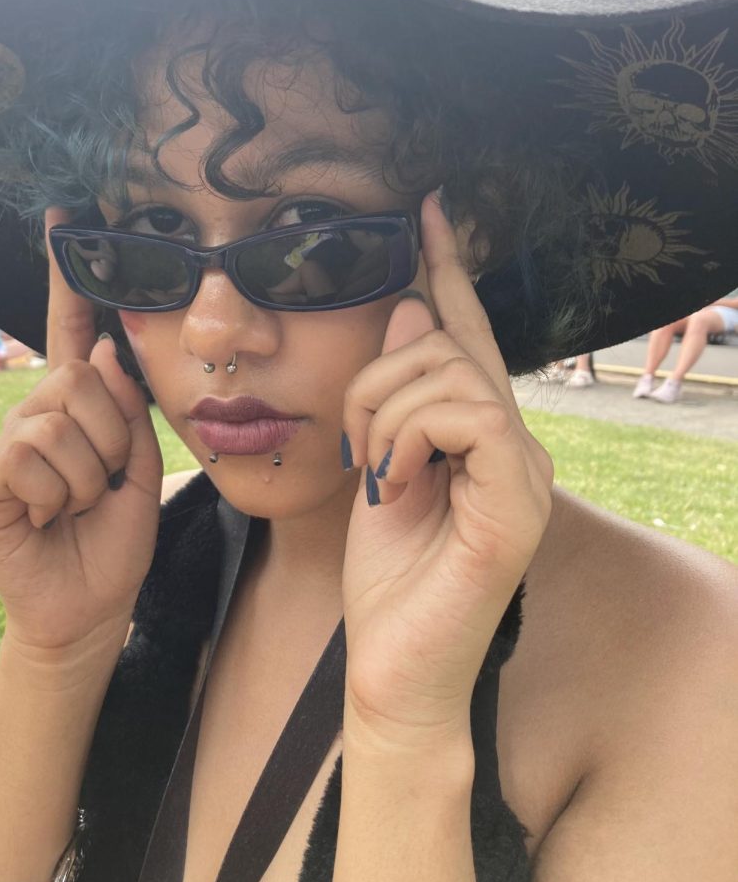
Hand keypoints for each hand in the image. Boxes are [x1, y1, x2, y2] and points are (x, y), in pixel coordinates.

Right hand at [0, 208, 162, 656]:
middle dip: (112, 435)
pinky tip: (52, 517)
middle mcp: (36, 415)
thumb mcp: (141, 465)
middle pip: (80, 377)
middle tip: (107, 481)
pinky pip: (28, 455)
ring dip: (88, 474)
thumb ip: (128, 409)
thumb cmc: (117, 534)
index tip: (67, 219)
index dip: (69, 282)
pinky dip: (59, 493)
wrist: (95, 605)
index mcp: (78, 407)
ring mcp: (7, 447)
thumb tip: (105, 352)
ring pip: (58, 418)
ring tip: (81, 505)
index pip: (72, 334)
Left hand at [340, 193, 552, 743]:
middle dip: (378, 377)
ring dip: (384, 413)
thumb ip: (394, 394)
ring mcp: (526, 473)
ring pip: (451, 375)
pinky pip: (465, 418)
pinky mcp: (519, 501)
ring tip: (373, 472)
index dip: (448, 272)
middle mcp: (516, 444)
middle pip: (449, 347)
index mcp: (481, 434)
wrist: (394, 672)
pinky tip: (395, 482)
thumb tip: (412, 313)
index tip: (429, 210)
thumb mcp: (374, 466)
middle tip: (355, 445)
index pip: (468, 335)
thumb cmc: (385, 577)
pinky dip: (408, 438)